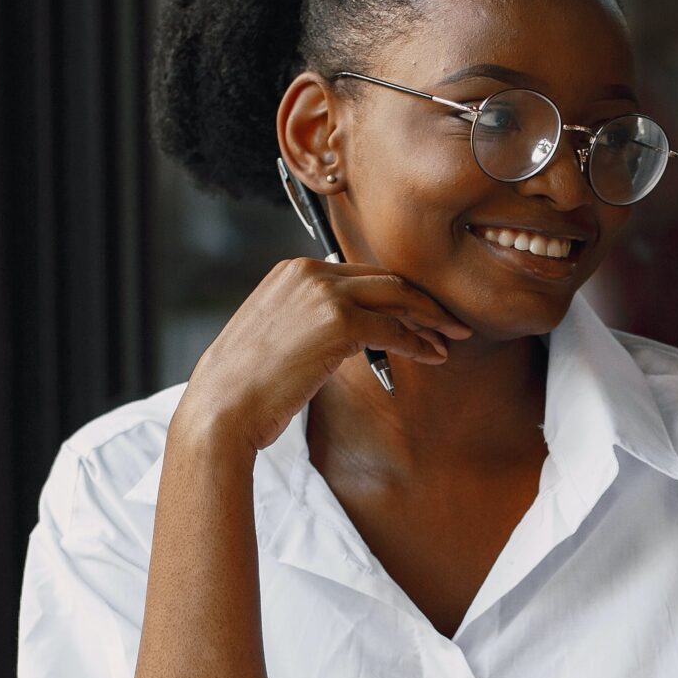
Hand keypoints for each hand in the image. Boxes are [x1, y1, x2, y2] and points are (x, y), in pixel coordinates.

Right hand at [175, 257, 472, 453]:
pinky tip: (434, 355)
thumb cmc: (248, 384)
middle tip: (452, 321)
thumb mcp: (279, 334)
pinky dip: (420, 342)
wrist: (223, 407)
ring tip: (454, 337)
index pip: (362, 274)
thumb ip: (313, 318)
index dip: (398, 294)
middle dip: (424, 300)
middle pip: (386, 279)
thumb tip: (356, 329)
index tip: (422, 311)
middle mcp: (310, 272)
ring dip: (431, 318)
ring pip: (397, 297)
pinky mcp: (339, 322)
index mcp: (294, 270)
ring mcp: (325, 294)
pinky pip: (394, 329)